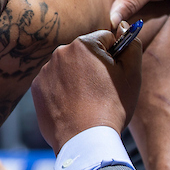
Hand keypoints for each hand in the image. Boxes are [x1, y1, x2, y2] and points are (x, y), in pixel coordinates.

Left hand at [31, 30, 141, 153]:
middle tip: (101, 91)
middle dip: (94, 66)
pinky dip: (63, 91)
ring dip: (77, 78)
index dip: (114, 57)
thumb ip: (132, 45)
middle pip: (85, 53)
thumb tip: (124, 29)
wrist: (85, 140)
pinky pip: (55, 83)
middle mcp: (60, 53)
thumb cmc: (112, 107)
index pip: (105, 39)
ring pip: (68, 68)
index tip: (114, 76)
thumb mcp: (132, 74)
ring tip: (86, 101)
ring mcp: (45, 71)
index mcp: (83, 44)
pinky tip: (72, 106)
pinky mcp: (37, 88)